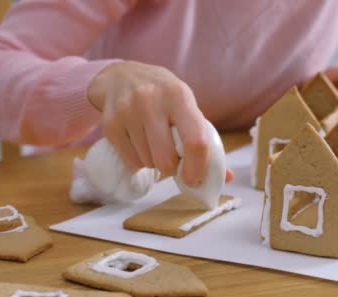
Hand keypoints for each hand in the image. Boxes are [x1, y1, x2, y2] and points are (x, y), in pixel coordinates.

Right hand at [88, 61, 233, 185]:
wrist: (122, 76)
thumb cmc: (164, 97)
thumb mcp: (187, 107)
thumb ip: (206, 140)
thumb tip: (226, 177)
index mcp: (179, 96)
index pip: (195, 140)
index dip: (197, 167)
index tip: (194, 180)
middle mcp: (151, 101)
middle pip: (166, 158)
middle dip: (172, 167)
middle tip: (172, 158)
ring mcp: (127, 111)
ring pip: (148, 161)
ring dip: (154, 162)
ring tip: (154, 144)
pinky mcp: (110, 124)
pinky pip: (131, 160)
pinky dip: (139, 160)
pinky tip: (140, 143)